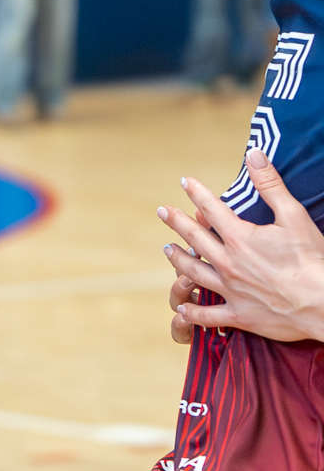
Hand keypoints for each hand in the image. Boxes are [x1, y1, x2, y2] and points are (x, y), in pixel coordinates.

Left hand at [158, 149, 323, 344]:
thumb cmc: (312, 260)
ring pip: (193, 273)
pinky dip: (193, 312)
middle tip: (163, 211)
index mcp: (240, 238)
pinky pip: (208, 315)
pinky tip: (183, 308)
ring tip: (167, 250)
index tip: (185, 182)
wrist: (323, 304)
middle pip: (194, 238)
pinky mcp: (239, 315)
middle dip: (177, 222)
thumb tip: (253, 155)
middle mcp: (228, 263)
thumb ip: (271, 185)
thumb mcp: (295, 216)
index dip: (196, 193)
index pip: (211, 209)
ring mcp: (231, 290)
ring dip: (178, 260)